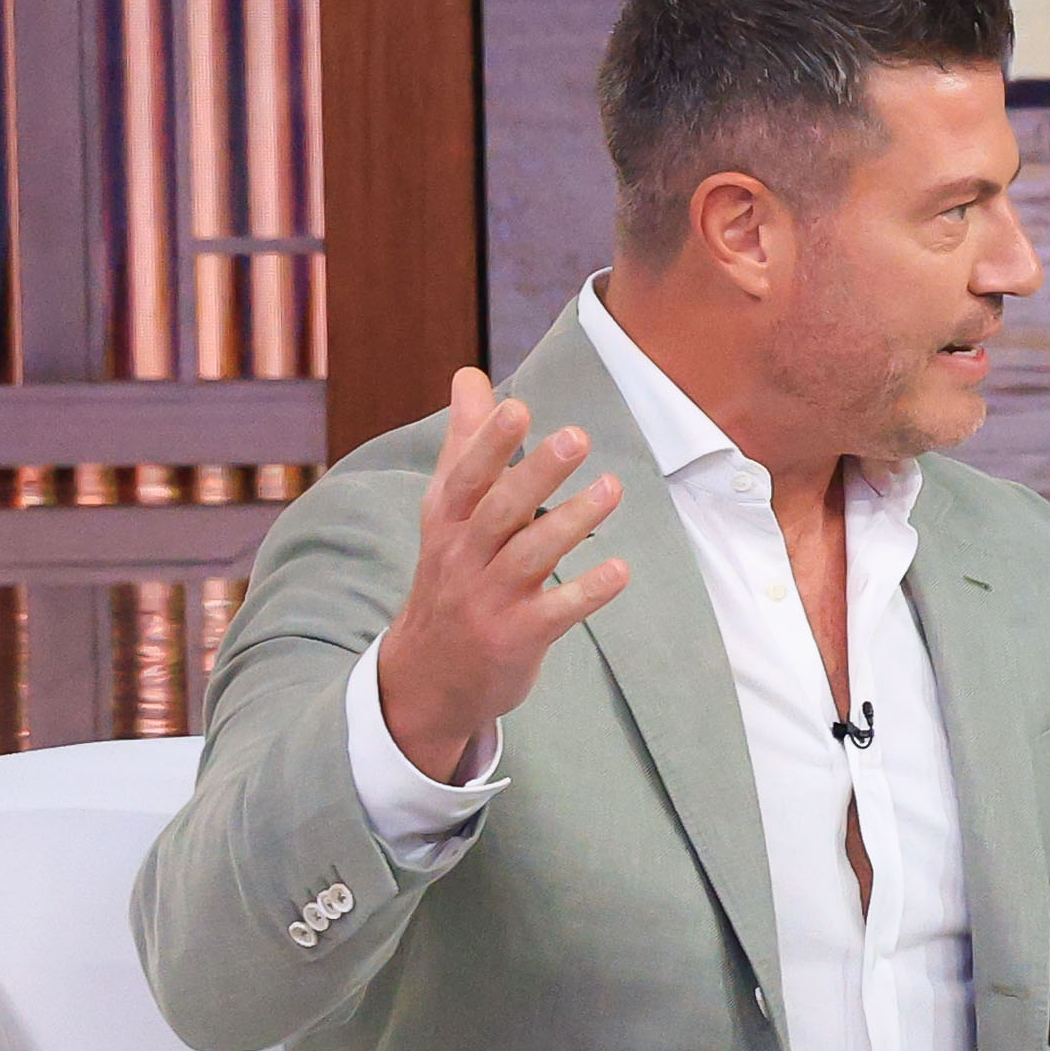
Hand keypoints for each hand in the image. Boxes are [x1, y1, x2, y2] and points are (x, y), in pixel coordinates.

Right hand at [372, 367, 626, 787]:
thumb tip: (469, 376)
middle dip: (536, 472)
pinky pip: (555, 611)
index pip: (466, 476)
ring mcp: (488, 599)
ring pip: (529, 555)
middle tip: (577, 436)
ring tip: (612, 487)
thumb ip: (466, 443)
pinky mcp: (516, 638)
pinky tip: (621, 569)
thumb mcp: (448, 512)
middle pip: (500, 509)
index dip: (488, 442)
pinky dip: (587, 591)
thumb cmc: (452, 574)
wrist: (428, 674)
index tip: (516, 406)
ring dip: (572, 521)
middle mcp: (464, 556)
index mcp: (448, 521)